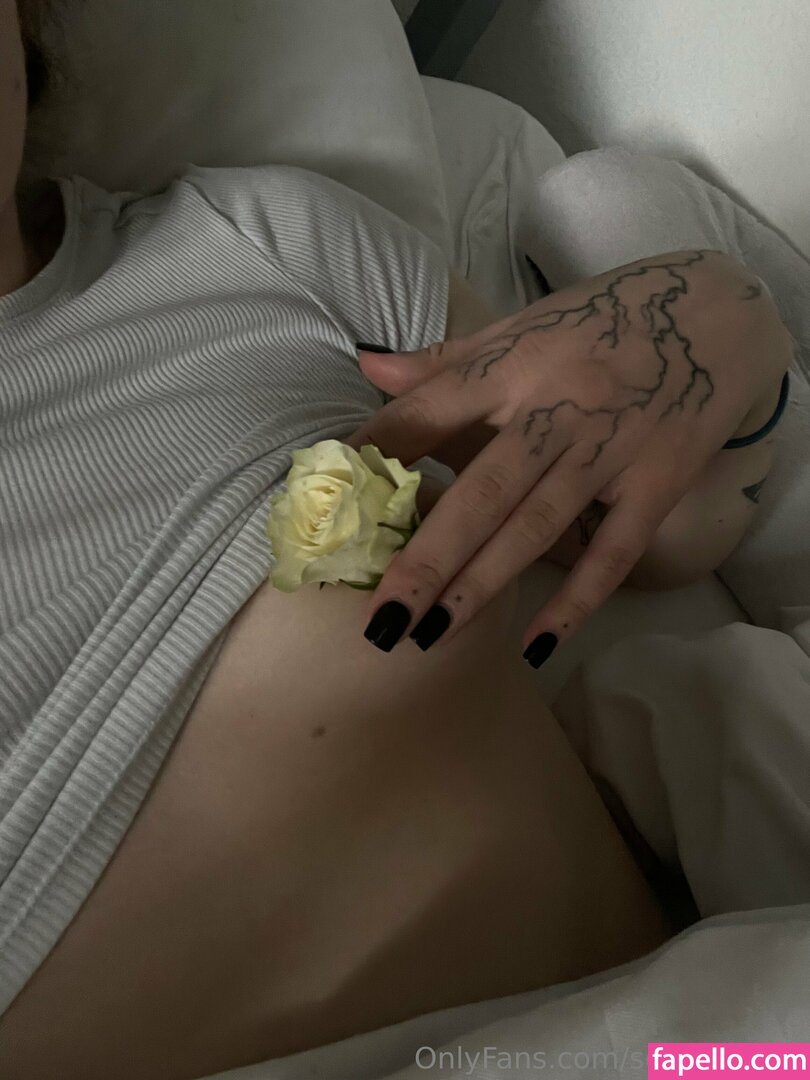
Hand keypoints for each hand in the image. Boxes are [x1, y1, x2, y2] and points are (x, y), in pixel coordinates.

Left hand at [347, 250, 791, 662]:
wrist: (720, 312)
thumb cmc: (607, 318)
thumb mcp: (524, 324)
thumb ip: (445, 357)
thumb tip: (366, 365)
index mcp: (513, 364)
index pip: (427, 414)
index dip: (374, 458)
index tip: (327, 508)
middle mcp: (556, 409)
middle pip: (481, 491)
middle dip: (427, 557)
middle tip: (379, 616)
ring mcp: (610, 450)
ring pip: (537, 526)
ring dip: (482, 584)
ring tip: (430, 637)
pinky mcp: (656, 484)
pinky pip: (613, 551)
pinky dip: (576, 599)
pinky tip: (534, 644)